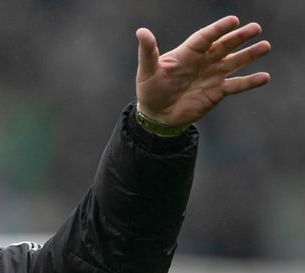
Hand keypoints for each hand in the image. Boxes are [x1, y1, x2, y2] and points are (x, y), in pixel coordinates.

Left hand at [135, 16, 270, 126]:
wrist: (157, 116)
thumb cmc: (149, 90)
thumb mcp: (147, 71)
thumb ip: (148, 52)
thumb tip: (141, 31)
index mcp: (187, 53)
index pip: (205, 37)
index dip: (218, 29)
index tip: (233, 20)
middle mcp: (203, 61)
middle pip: (224, 46)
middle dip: (239, 37)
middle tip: (256, 28)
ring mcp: (212, 76)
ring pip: (234, 62)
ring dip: (249, 55)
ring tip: (265, 46)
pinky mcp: (217, 92)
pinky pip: (236, 85)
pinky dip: (250, 82)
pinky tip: (264, 77)